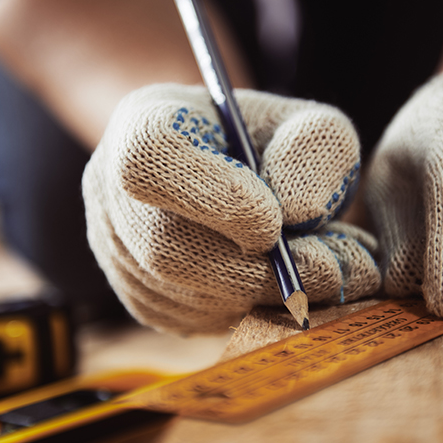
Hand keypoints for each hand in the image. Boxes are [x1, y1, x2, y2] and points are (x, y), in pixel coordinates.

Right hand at [83, 84, 380, 333]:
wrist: (218, 170)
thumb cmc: (262, 140)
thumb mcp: (302, 122)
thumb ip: (314, 149)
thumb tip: (300, 214)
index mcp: (141, 126)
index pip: (150, 160)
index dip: (214, 197)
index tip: (275, 223)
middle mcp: (110, 192)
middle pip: (167, 247)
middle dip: (259, 270)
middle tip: (332, 272)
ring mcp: (117, 253)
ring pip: (184, 294)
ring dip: (266, 296)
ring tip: (327, 274)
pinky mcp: (140, 298)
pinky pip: (194, 319)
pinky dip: (251, 310)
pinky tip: (287, 287)